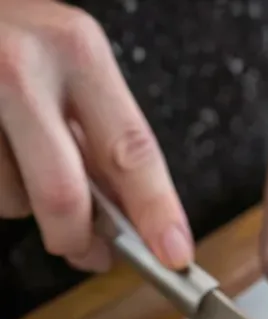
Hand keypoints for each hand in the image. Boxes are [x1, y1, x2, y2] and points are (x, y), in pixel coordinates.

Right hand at [0, 0, 190, 271]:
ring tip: (19, 159)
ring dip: (24, 201)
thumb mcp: (70, 66)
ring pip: (15, 198)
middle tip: (87, 251)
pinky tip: (0, 152)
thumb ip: (102, 136)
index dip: (156, 212)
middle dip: (78, 238)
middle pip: (64, 194)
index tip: (173, 252)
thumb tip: (133, 220)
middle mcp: (25, 67)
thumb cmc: (12, 39)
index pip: (131, 151)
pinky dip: (1, 187)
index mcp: (78, 53)